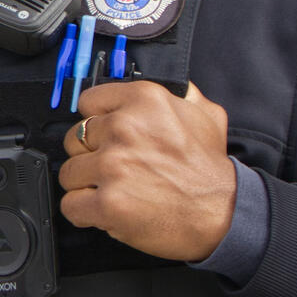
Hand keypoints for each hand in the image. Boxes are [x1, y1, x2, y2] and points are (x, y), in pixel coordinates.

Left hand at [58, 81, 235, 262]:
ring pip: (69, 172)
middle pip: (74, 139)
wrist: (227, 214)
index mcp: (145, 100)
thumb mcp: (205, 114)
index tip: (107, 137)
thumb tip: (164, 81)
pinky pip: (71, 205)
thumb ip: (178, 94)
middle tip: (119, 168)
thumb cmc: (211, 170)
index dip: (96, 123)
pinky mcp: (108, 202)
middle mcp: (125, 129)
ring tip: (118, 190)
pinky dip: (86, 212)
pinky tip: (109, 210)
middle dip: (92, 156)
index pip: (88, 102)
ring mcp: (113, 166)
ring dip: (88, 185)